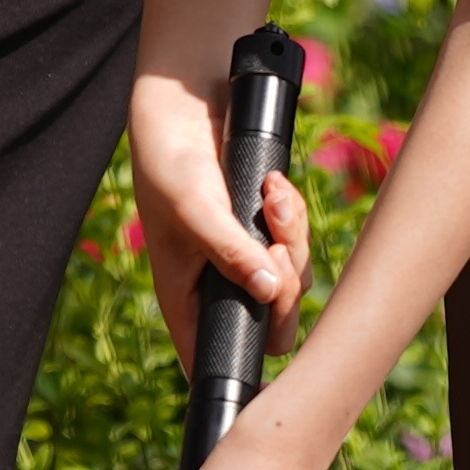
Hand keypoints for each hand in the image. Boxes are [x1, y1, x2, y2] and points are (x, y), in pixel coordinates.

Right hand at [126, 72, 311, 358]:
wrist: (183, 109)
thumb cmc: (170, 163)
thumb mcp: (197, 208)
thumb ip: (229, 251)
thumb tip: (267, 290)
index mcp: (187, 298)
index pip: (217, 354)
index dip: (246, 360)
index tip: (270, 339)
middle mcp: (217, 285)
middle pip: (272, 321)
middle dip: (286, 284)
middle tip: (278, 244)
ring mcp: (244, 258)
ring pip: (291, 278)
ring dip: (294, 236)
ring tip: (272, 195)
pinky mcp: (264, 231)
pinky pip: (298, 241)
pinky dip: (294, 214)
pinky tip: (274, 186)